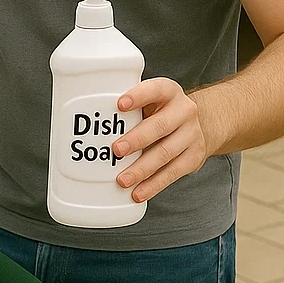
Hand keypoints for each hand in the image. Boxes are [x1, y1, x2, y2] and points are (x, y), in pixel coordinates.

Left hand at [111, 78, 210, 202]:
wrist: (197, 124)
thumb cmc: (160, 111)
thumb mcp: (149, 100)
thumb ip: (128, 106)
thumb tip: (86, 121)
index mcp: (168, 91)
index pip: (155, 90)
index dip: (138, 96)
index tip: (120, 105)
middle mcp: (184, 111)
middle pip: (160, 126)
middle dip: (136, 139)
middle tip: (116, 150)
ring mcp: (191, 134)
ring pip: (165, 153)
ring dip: (142, 169)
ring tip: (123, 180)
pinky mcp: (194, 157)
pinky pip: (173, 173)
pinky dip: (153, 185)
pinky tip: (138, 192)